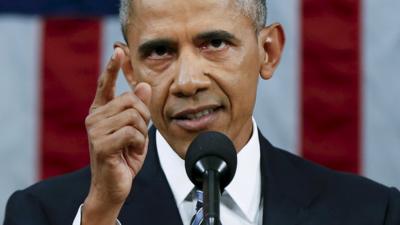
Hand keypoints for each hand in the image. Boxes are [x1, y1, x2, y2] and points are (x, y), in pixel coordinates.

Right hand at [82, 47, 150, 224]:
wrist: (114, 185)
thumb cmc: (124, 157)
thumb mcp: (135, 130)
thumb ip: (138, 109)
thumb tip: (143, 85)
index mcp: (101, 112)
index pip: (105, 85)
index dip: (112, 68)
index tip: (118, 51)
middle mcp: (94, 118)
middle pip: (130, 100)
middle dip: (143, 117)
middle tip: (139, 134)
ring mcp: (96, 131)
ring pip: (133, 116)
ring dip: (141, 133)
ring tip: (133, 145)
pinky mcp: (102, 144)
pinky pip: (132, 133)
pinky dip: (139, 144)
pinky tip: (131, 153)